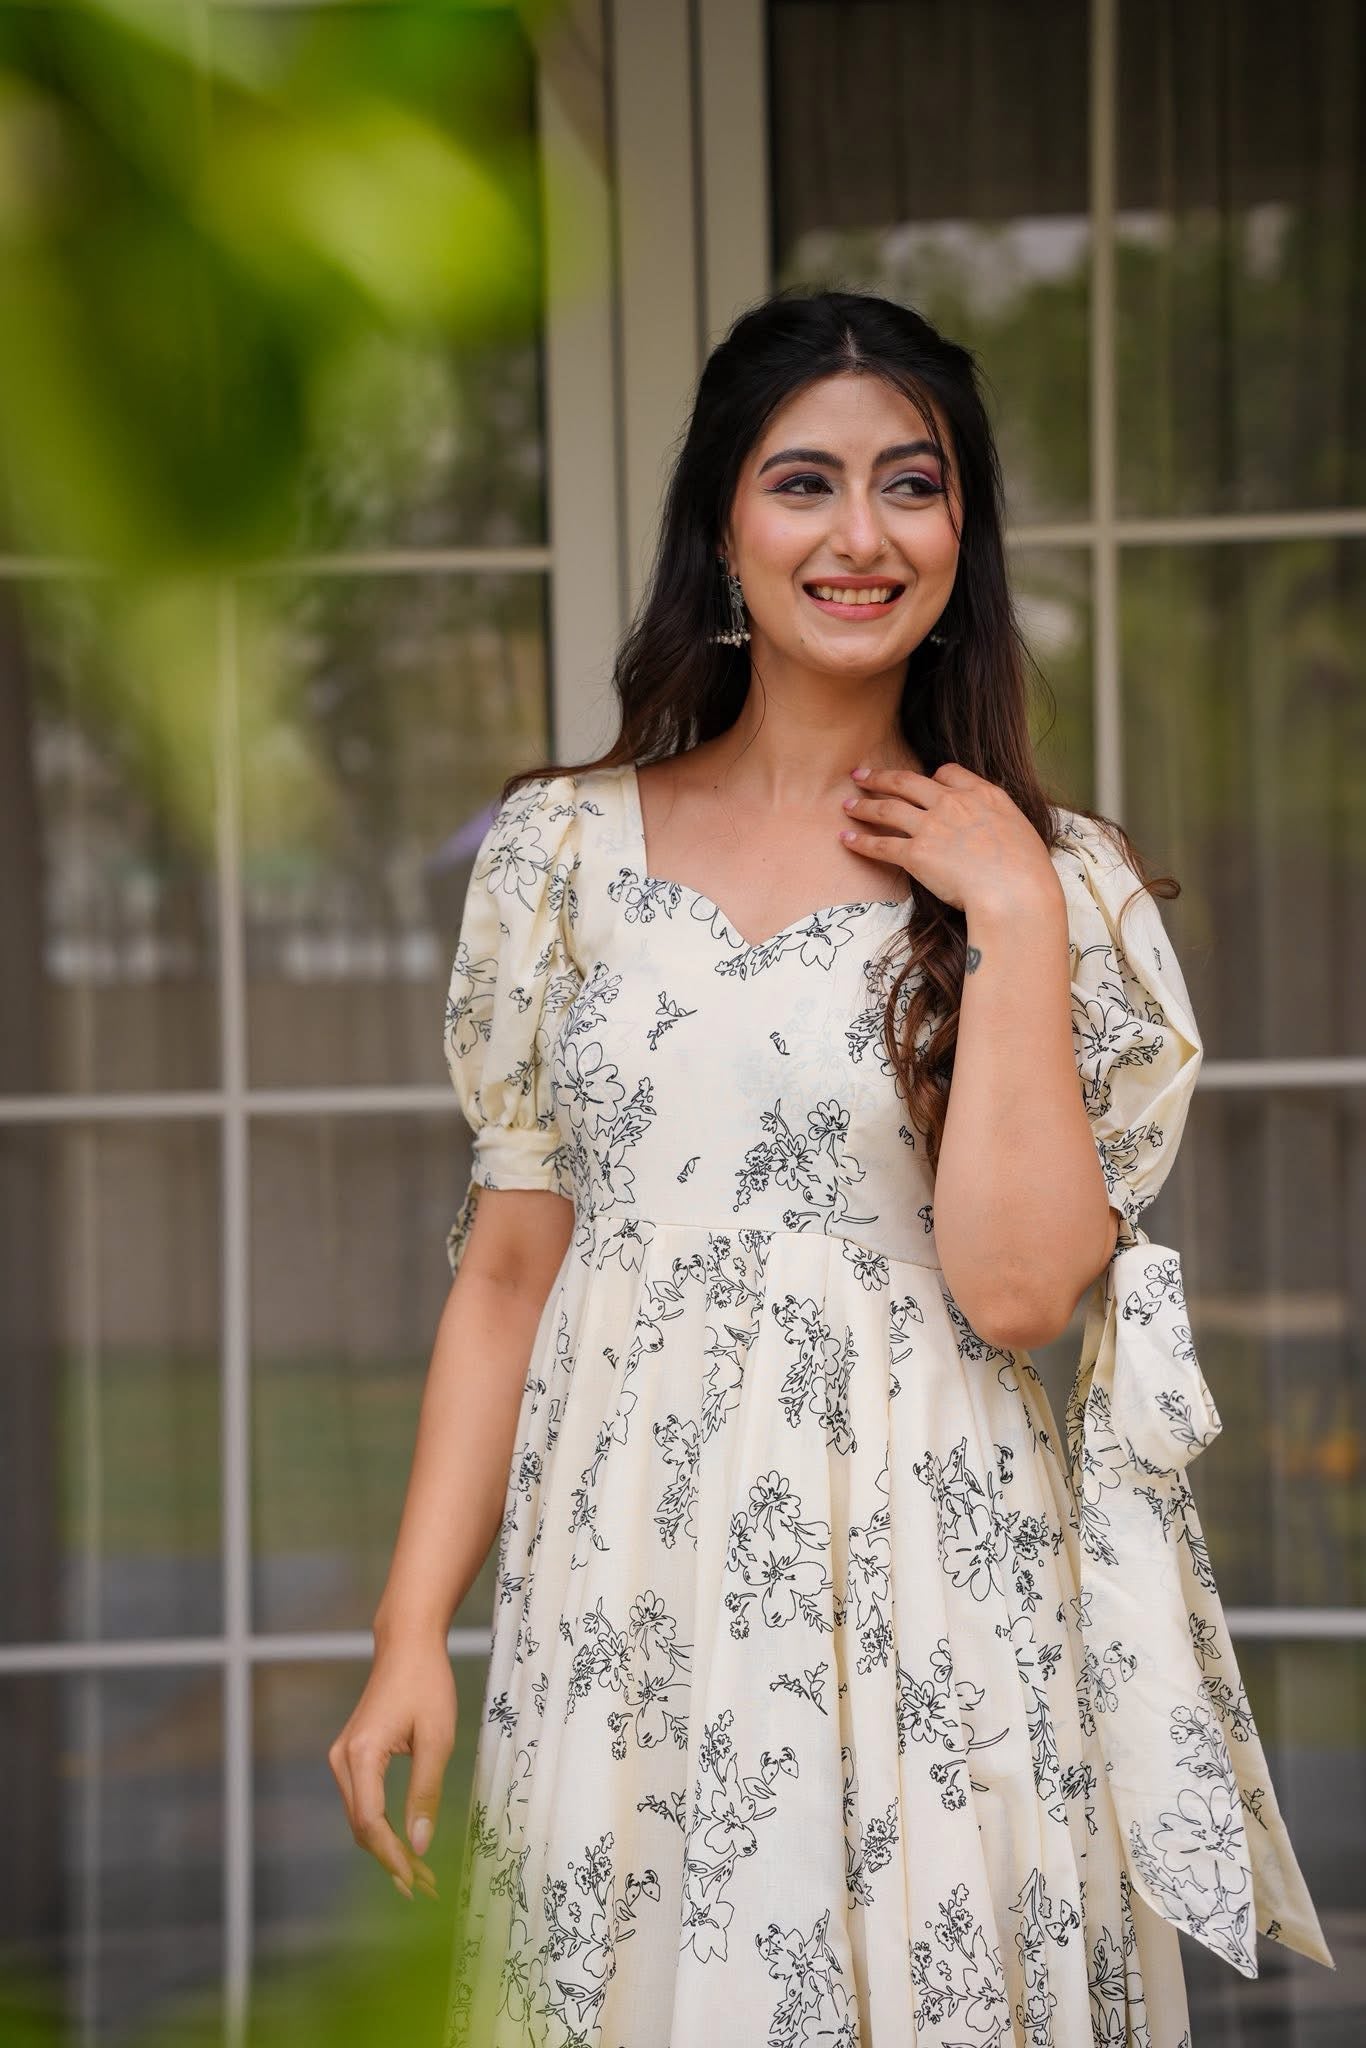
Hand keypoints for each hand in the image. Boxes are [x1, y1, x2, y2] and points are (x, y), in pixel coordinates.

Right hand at [328, 1634, 455, 1901]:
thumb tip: (419, 1846)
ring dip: (386, 1847)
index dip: (392, 1857)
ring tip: (418, 1875)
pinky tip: (404, 1843)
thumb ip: (425, 1792)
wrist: (407, 1643)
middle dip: (390, 1860)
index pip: (370, 1823)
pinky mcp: (350, 1756)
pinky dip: (381, 1826)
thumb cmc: (427, 1684)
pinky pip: (362, 1802)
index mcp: (361, 1755)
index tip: (416, 1882)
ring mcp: (342, 1758)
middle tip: (424, 1888)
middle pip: (360, 1827)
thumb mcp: (437, 1738)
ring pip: (360, 1818)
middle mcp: (342, 1759)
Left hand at [839, 760, 1060, 915]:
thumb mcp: (1022, 830)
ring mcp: (932, 827)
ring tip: (848, 805)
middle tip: (860, 775)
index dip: (931, 776)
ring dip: (864, 805)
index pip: (948, 773)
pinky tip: (847, 839)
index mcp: (982, 794)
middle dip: (880, 777)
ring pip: (887, 808)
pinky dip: (861, 842)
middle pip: (907, 782)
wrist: (1015, 891)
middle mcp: (953, 803)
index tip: (922, 780)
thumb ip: (1000, 822)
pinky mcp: (916, 854)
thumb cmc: (1028, 870)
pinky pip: (881, 844)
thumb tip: (996, 829)